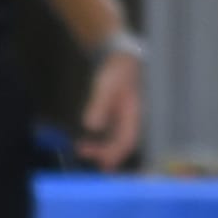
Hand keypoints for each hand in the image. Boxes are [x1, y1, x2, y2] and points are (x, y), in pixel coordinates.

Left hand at [77, 47, 142, 170]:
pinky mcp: (119, 117)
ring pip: (117, 141)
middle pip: (123, 145)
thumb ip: (99, 104)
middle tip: (84, 154)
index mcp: (135, 114)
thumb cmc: (118, 69)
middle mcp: (133, 120)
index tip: (99, 161)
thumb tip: (92, 126)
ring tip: (83, 151)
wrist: (122, 57)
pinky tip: (90, 143)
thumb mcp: (106, 85)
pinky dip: (102, 142)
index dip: (114, 154)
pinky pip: (113, 135)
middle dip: (106, 155)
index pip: (127, 140)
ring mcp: (127, 119)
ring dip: (102, 149)